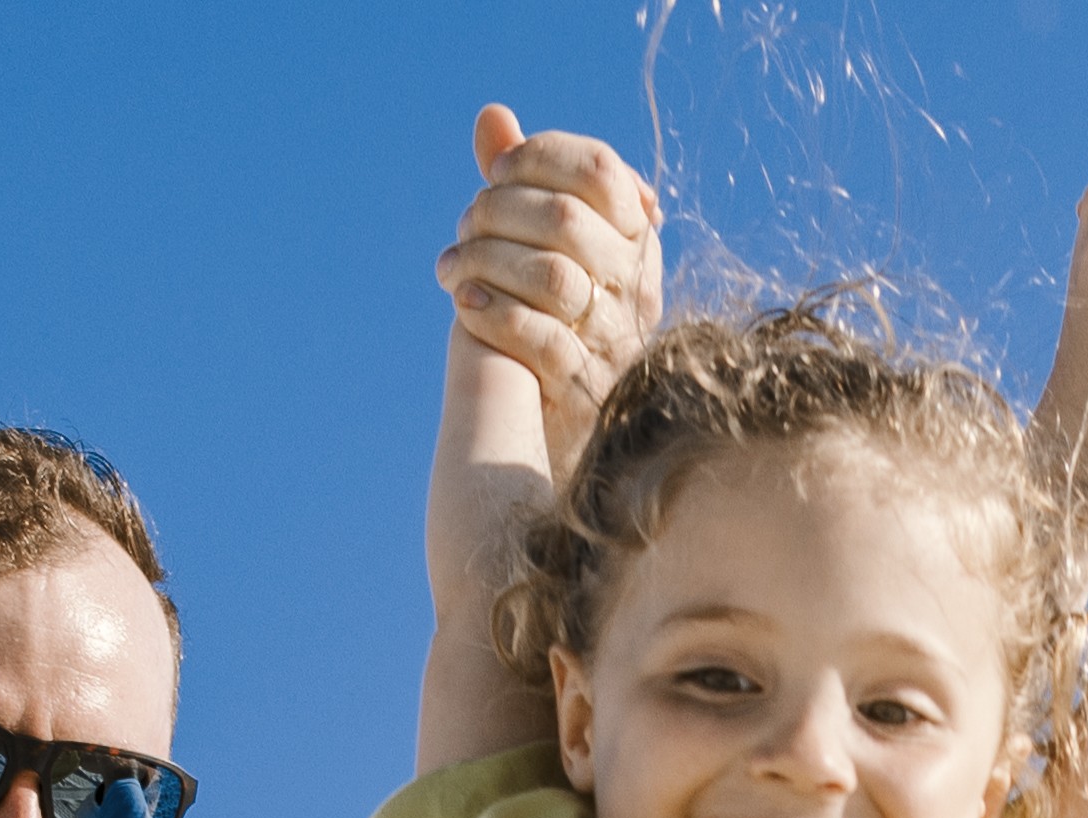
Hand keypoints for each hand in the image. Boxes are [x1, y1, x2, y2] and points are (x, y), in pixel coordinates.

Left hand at [443, 102, 665, 441]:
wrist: (568, 432)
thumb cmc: (553, 324)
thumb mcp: (545, 249)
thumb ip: (522, 183)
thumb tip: (493, 116)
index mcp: (635, 242)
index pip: (602, 170)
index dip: (542, 157)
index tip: (497, 172)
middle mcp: (635, 288)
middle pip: (565, 218)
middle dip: (497, 211)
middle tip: (464, 226)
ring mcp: (614, 341)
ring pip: (550, 277)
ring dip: (486, 261)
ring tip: (452, 267)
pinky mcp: (583, 390)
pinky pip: (539, 340)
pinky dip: (492, 314)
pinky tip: (463, 302)